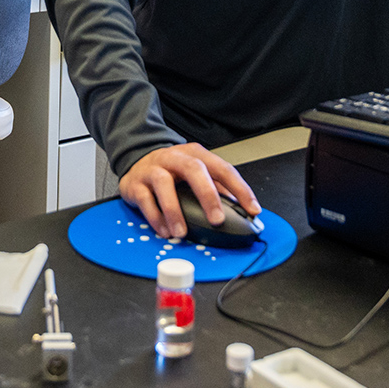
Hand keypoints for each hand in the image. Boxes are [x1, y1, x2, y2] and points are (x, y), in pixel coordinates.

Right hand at [118, 143, 259, 239]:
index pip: (222, 168)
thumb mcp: (195, 172)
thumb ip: (216, 186)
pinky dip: (156, 217)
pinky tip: (165, 231)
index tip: (252, 209)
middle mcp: (175, 158)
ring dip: (175, 211)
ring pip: (164, 184)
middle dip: (208, 196)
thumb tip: (240, 207)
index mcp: (196, 155)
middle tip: (217, 220)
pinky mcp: (136, 183)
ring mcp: (154, 169)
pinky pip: (145, 200)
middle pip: (194, 170)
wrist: (136, 160)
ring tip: (182, 233)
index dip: (239, 188)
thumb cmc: (171, 169)